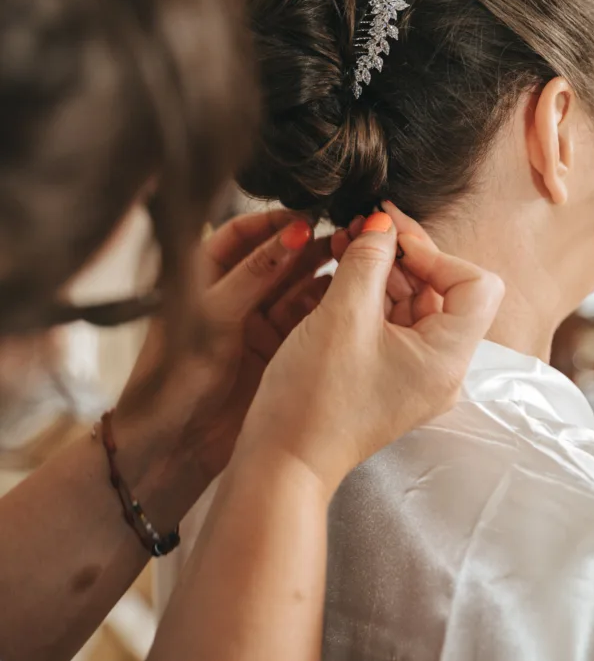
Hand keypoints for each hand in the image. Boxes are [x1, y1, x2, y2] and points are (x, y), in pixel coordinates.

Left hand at [111, 210, 331, 524]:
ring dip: (322, 273)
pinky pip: (306, 319)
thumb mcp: (215, 315)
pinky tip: (348, 294)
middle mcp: (233, 295)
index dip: (274, 222)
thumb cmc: (176, 377)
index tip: (309, 215)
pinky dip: (326, 306)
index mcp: (205, 276)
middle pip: (276, 258)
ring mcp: (256, 323)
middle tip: (343, 234)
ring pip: (295, 287)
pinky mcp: (277, 350)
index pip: (243, 234)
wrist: (174, 445)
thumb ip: (254, 273)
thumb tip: (293, 232)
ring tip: (352, 259)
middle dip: (308, 245)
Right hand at [238, 212, 503, 498]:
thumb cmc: (314, 397)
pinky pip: (393, 323)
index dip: (436, 253)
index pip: (476, 285)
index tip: (392, 239)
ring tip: (346, 241)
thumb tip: (383, 221)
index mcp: (447, 358)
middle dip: (404, 254)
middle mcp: (441, 367)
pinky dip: (371, 294)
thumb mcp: (342, 314)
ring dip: (384, 269)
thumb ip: (369, 259)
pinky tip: (341, 272)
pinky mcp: (389, 375)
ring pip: (415, 303)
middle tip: (364, 225)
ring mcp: (416, 373)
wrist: (283, 460)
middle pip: (445, 290)